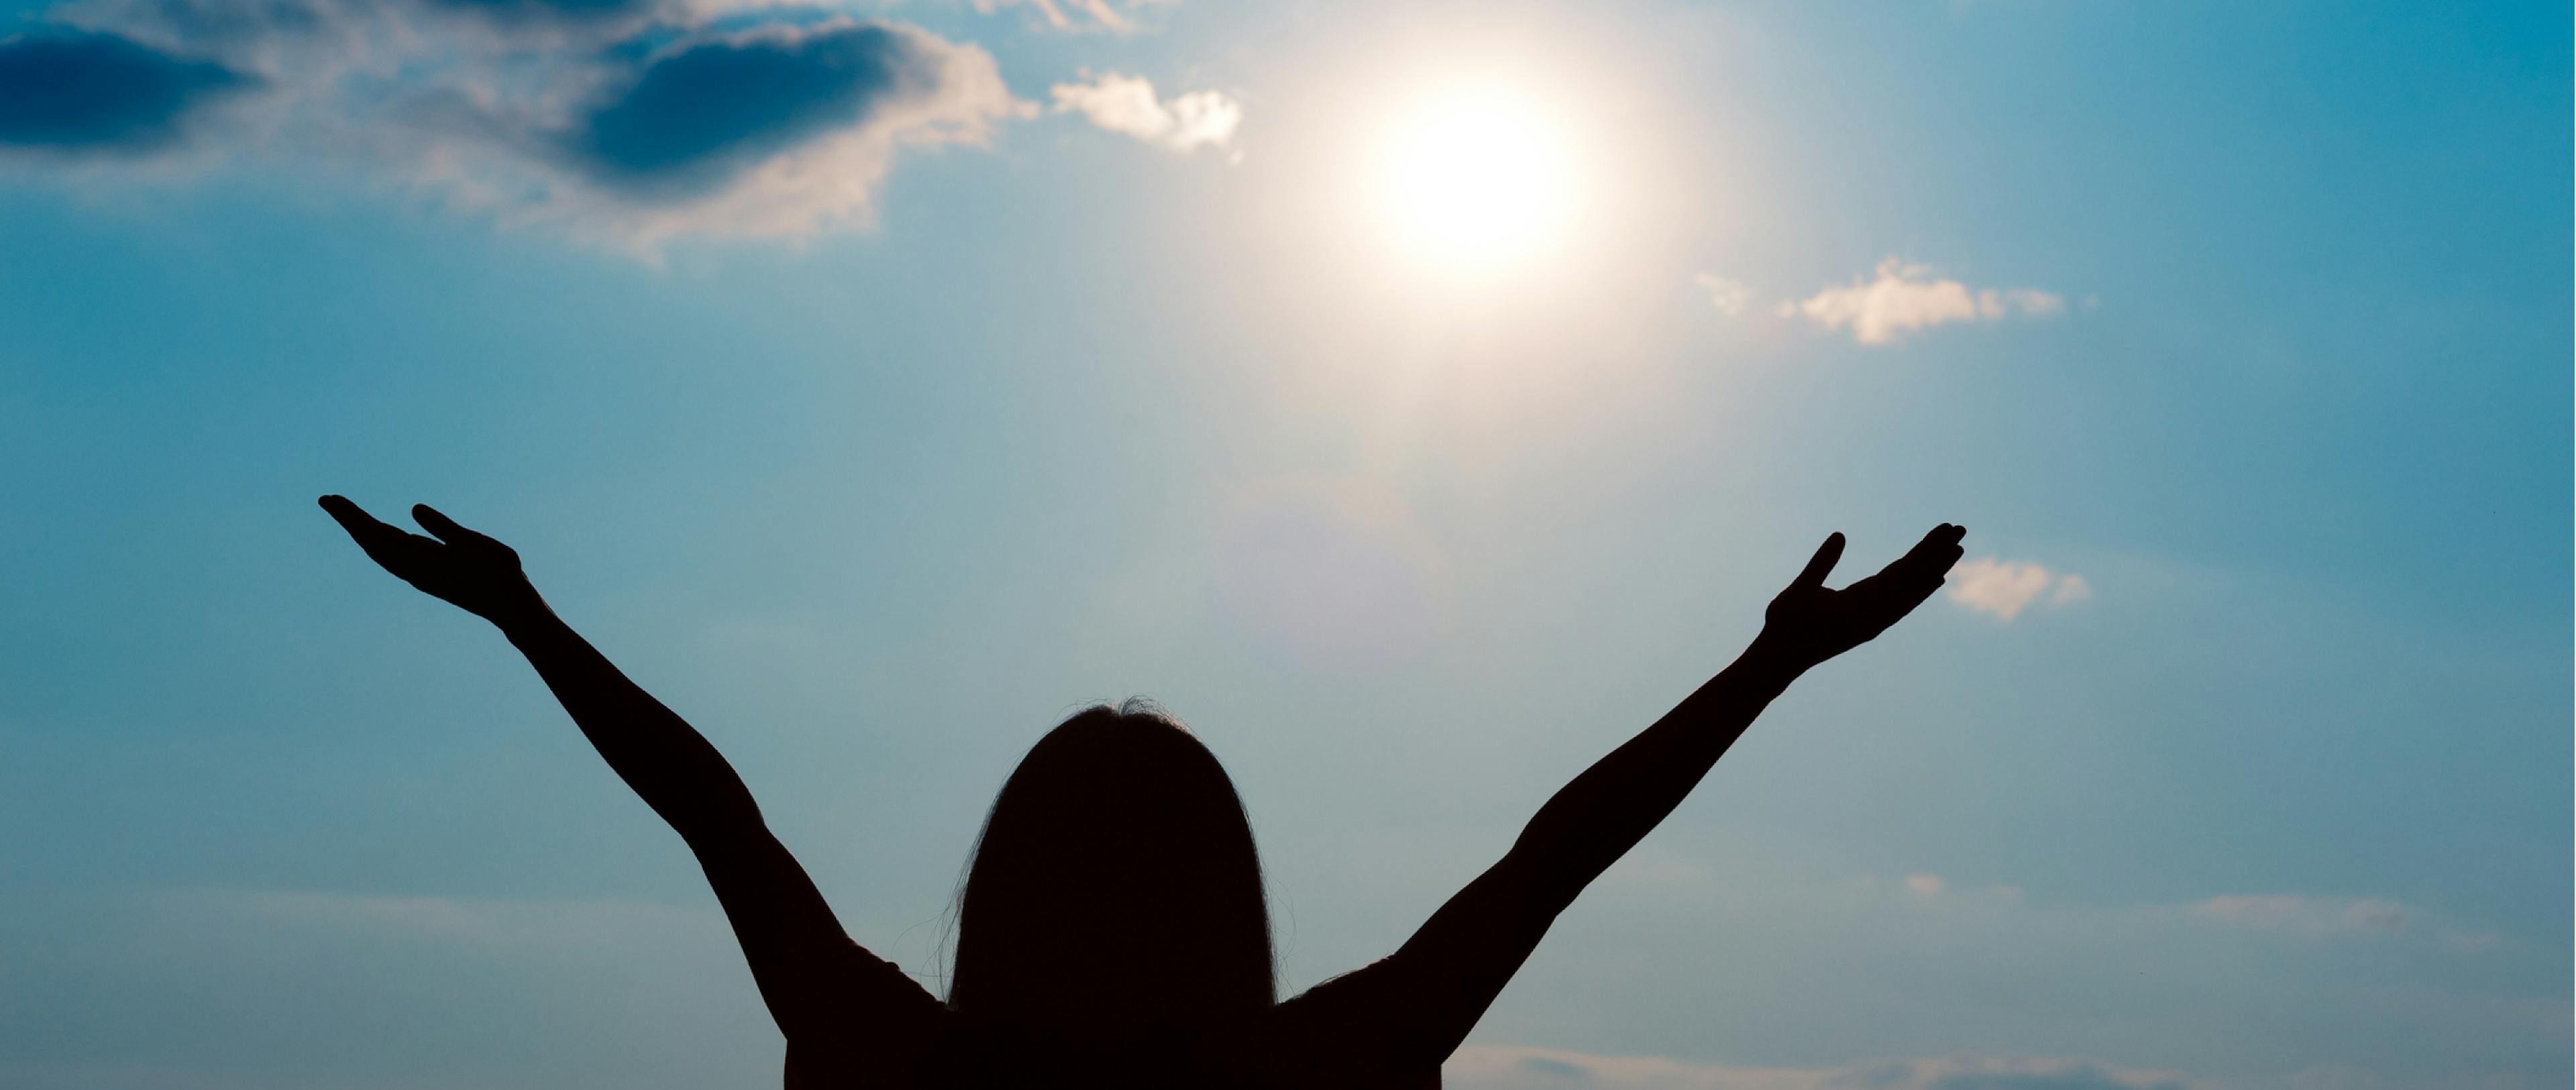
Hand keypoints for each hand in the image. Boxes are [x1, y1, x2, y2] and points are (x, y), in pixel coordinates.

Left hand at [319, 496, 548, 627]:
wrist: (510, 609)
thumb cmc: (501, 575)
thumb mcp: (477, 544)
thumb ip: (445, 528)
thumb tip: (415, 508)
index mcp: (421, 560)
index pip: (376, 534)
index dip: (352, 517)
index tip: (330, 500)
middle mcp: (413, 570)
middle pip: (371, 542)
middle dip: (350, 520)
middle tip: (327, 499)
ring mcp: (418, 575)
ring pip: (379, 551)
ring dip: (361, 532)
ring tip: (346, 514)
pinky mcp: (426, 576)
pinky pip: (392, 557)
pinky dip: (377, 542)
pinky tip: (376, 536)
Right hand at [1751, 524, 1965, 672]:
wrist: (1781, 660)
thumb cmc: (1785, 624)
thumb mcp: (1798, 590)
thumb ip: (1820, 563)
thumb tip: (1840, 535)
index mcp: (1861, 604)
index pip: (1904, 570)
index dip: (1927, 548)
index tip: (1947, 529)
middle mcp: (1877, 615)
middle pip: (1917, 579)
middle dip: (1939, 552)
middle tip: (1962, 528)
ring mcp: (1876, 622)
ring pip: (1914, 592)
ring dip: (1935, 569)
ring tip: (1956, 550)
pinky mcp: (1872, 626)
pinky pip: (1905, 604)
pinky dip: (1922, 590)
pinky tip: (1935, 580)